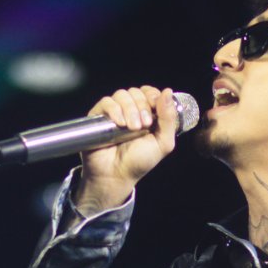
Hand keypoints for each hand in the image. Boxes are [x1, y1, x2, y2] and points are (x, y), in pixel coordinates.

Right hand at [72, 85, 181, 215]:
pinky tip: (119, 123)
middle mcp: (130, 110)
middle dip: (142, 106)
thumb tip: (168, 92)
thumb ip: (169, 119)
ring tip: (131, 128)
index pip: (149, 92)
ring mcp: (114, 112)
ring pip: (122, 94)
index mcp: (147, 113)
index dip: (152, 96)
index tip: (154, 108)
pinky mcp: (99, 116)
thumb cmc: (139, 161)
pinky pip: (106, 102)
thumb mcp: (163, 143)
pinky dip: (114, 109)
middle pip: (136, 92)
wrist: (116, 175)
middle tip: (143, 126)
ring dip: (130, 108)